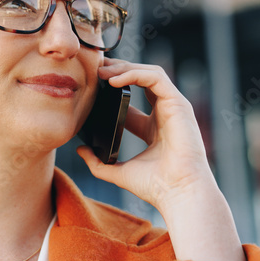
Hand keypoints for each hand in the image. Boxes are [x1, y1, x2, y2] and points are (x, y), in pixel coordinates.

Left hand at [76, 57, 216, 210]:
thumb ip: (99, 162)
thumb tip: (80, 150)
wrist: (178, 192)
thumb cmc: (156, 186)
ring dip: (125, 68)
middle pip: (142, 80)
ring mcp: (174, 107)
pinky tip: (115, 80)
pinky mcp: (178, 103)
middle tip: (95, 69)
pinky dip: (135, 74)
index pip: (133, 99)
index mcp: (154, 127)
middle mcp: (165, 113)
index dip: (113, 89)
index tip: (92, 86)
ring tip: (103, 72)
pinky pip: (156, 77)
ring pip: (150, 73)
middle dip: (118, 70)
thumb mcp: (119, 172)